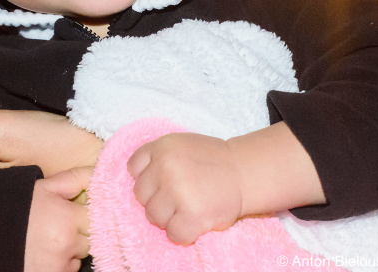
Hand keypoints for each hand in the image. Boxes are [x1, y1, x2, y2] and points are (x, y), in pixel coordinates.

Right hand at [25, 167, 92, 271]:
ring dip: (72, 248)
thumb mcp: (44, 187)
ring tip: (49, 238)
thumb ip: (75, 179)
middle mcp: (66, 243)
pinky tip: (46, 252)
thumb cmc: (16, 207)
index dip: (87, 213)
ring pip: (81, 254)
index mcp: (66, 217)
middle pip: (92, 237)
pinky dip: (63, 262)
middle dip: (81, 231)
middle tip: (60, 225)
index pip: (98, 217)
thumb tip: (100, 172)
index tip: (78, 211)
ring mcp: (60, 264)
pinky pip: (70, 268)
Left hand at [127, 132, 243, 244]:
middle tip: (179, 196)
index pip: (133, 168)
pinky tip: (194, 221)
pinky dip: (182, 233)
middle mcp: (167, 167)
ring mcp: (179, 192)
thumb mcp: (180, 144)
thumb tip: (133, 177)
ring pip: (153, 216)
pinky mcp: (192, 215)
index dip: (147, 178)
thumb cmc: (211, 160)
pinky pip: (173, 233)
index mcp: (162, 147)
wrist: (244, 172)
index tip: (162, 181)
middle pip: (140, 195)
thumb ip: (156, 156)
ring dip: (169, 217)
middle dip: (157, 198)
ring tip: (188, 207)